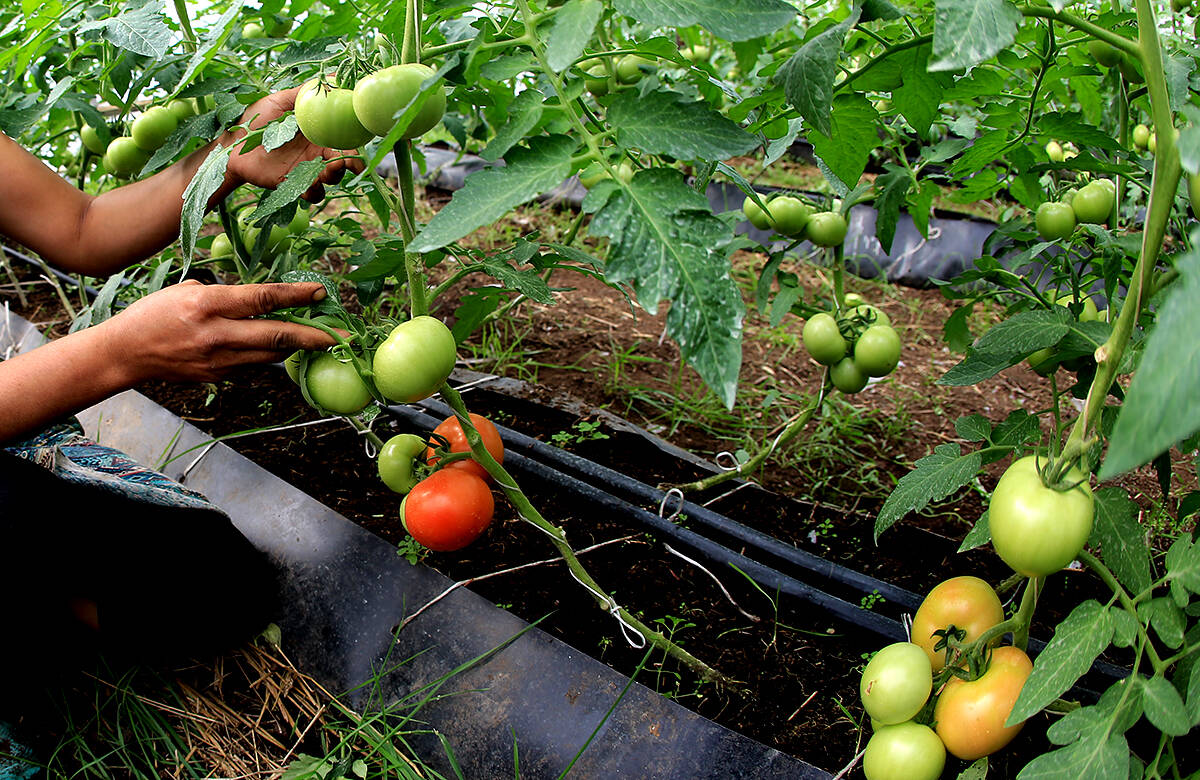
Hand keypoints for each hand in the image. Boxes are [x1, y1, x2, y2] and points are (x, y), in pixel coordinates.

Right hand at [96, 280, 338, 383]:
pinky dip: (265, 355)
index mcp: (208, 304)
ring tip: (318, 340)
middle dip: (314, 337)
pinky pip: (251, 365)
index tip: (321, 292)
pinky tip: (272, 349)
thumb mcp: (187, 291)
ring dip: (294, 347)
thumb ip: (226, 297)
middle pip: (277, 337)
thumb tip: (259, 302)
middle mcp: (216, 334)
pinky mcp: (217, 377)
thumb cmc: (154, 313)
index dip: (297, 296)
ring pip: (269, 355)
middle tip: (343, 336)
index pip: (263, 298)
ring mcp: (217, 360)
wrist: (124, 353)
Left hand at [220, 87, 365, 202]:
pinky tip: (308, 185)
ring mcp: (306, 170)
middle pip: (343, 160)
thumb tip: (333, 78)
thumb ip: (304, 93)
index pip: (343, 138)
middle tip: (345, 162)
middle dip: (350, 163)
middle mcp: (315, 152)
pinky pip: (314, 194)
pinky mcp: (295, 185)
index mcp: (317, 133)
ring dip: (334, 177)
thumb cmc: (254, 120)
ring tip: (325, 172)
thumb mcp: (279, 101)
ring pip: (332, 178)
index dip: (355, 141)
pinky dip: (315, 192)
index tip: (360, 142)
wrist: (231, 145)